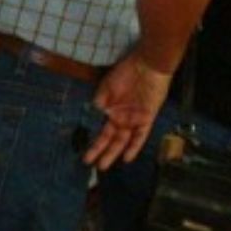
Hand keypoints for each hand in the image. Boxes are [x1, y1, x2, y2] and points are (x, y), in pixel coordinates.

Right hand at [84, 52, 172, 170]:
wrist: (147, 64)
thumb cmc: (124, 73)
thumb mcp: (105, 88)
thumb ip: (98, 104)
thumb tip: (90, 118)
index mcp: (111, 111)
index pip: (100, 130)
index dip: (93, 142)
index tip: (83, 152)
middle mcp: (121, 118)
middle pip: (110, 139)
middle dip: (100, 152)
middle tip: (89, 165)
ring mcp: (133, 119)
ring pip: (122, 141)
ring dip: (112, 153)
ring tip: (103, 166)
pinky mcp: (146, 118)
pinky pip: (140, 136)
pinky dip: (134, 147)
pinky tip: (127, 158)